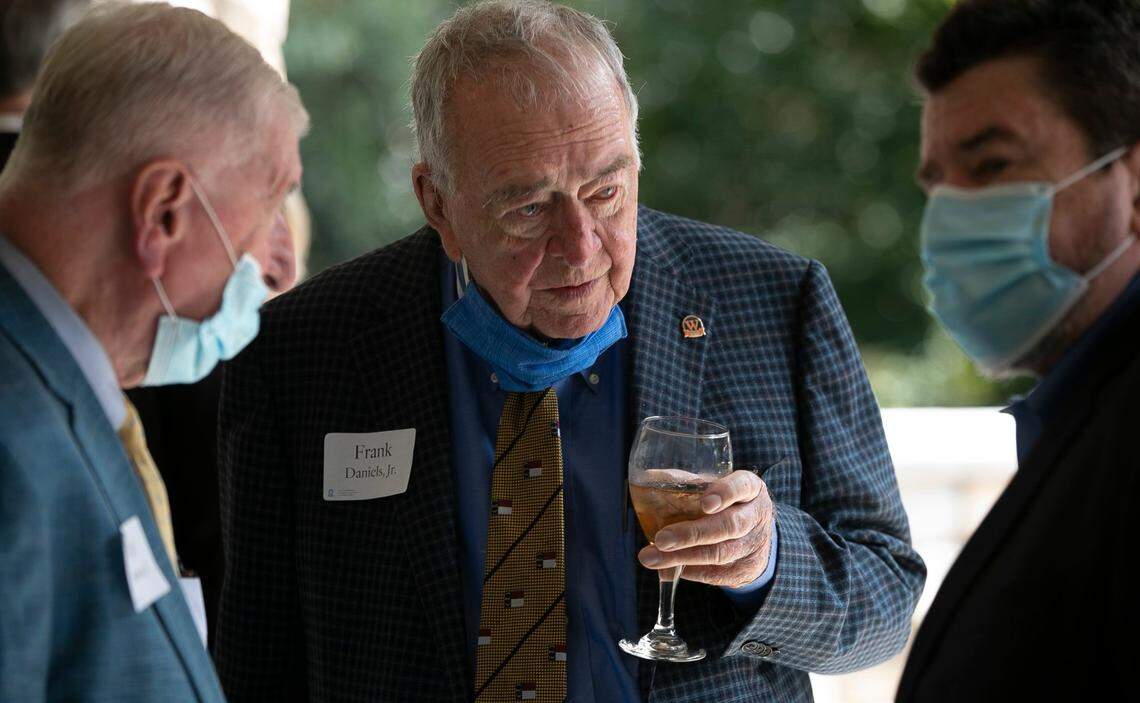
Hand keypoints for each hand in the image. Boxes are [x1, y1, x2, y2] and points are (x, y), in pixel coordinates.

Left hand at [637, 469, 773, 587]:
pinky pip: (717, 574)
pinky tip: (668, 569)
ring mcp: (754, 545)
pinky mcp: (746, 570)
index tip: (705, 503)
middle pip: (729, 526)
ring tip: (651, 558)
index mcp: (750, 488)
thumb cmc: (724, 504)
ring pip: (720, 553)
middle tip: (661, 540)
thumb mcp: (714, 487)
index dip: (725, 494)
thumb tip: (652, 478)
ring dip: (683, 557)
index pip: (742, 486)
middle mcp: (756, 515)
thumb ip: (687, 483)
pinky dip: (690, 572)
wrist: (754, 536)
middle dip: (693, 534)